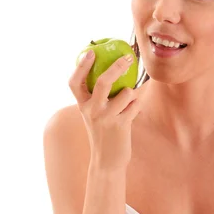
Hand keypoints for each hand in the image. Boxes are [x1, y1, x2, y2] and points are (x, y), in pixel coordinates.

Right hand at [69, 50, 145, 168]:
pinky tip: (135, 109)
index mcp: (82, 106)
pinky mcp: (121, 125)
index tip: (91, 52)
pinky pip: (136, 104)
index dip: (81, 66)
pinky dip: (138, 103)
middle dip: (117, 67)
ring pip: (126, 93)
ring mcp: (106, 118)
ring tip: (131, 100)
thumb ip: (97, 98)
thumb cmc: (103, 133)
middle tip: (128, 59)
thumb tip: (111, 72)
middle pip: (103, 82)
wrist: (107, 161)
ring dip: (133, 92)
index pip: (75, 82)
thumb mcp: (94, 115)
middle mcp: (92, 110)